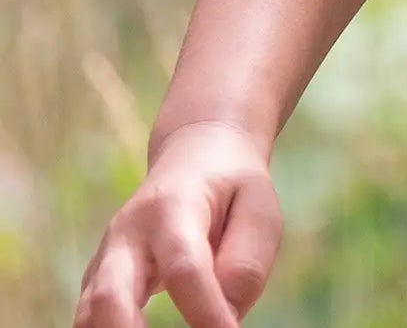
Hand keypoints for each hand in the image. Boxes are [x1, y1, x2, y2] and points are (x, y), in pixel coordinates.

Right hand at [72, 120, 281, 326]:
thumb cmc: (233, 187)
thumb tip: (224, 321)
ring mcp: (104, 260)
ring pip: (88, 317)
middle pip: (110, 297)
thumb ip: (245, 264)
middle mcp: (127, 234)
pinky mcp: (96, 284)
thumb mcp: (258, 207)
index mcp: (174, 205)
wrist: (195, 155)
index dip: (205, 309)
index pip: (184, 266)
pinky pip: (89, 323)